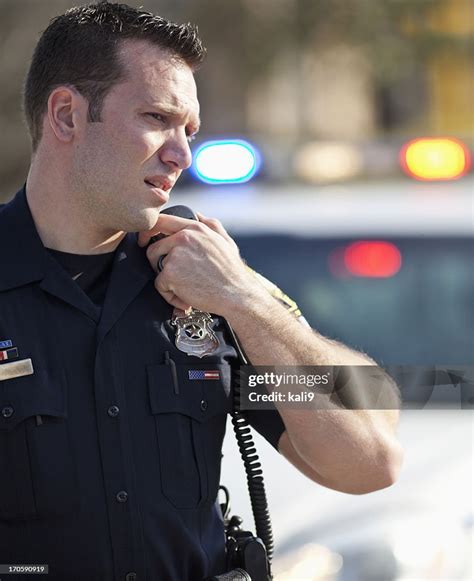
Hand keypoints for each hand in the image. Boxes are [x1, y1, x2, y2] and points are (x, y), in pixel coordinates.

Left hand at [138, 212, 260, 313]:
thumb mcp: (226, 241)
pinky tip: (186, 298)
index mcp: (195, 228)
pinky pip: (160, 286)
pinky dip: (170, 296)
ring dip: (167, 281)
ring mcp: (175, 254)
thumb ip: (211, 225)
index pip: (162, 221)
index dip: (148, 231)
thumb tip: (198, 214)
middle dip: (158, 264)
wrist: (237, 295)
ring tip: (186, 288)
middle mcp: (183, 237)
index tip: (145, 241)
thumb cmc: (232, 272)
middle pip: (153, 248)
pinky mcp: (170, 273)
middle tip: (174, 277)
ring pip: (156, 268)